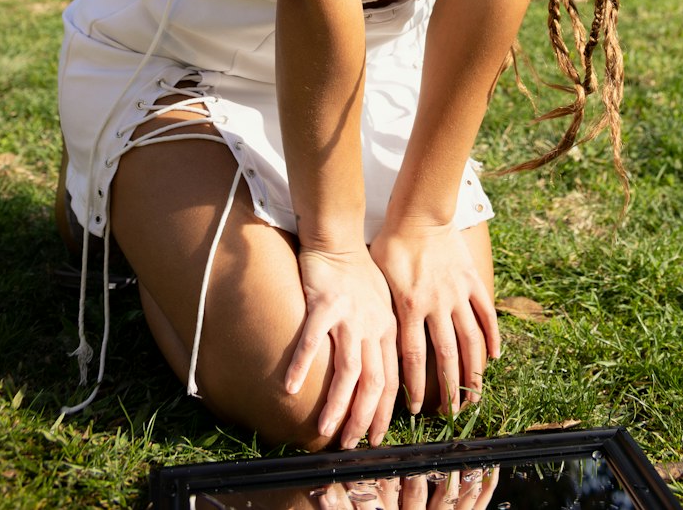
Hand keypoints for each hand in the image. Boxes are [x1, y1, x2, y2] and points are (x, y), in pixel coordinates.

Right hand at [287, 245, 399, 447]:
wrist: (338, 236)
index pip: (390, 380)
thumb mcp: (380, 305)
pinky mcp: (324, 305)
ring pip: (348, 371)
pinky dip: (302, 366)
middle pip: (373, 383)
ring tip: (326, 431)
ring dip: (337, 404)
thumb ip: (380, 336)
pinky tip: (291, 388)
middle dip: (363, 419)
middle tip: (350, 445)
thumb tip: (378, 373)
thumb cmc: (357, 272)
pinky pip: (311, 341)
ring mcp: (349, 316)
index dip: (384, 412)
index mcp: (387, 328)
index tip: (375, 437)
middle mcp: (372, 326)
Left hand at [370, 222, 500, 417]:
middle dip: (449, 389)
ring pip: (470, 340)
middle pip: (446, 356)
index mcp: (410, 307)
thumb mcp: (378, 277)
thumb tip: (371, 338)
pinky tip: (494, 356)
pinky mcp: (472, 281)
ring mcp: (458, 293)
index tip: (416, 409)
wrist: (419, 212)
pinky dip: (492, 335)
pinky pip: (486, 312)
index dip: (415, 386)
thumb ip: (382, 308)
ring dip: (474, 371)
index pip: (414, 357)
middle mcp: (436, 305)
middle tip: (453, 413)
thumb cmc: (392, 243)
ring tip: (475, 394)